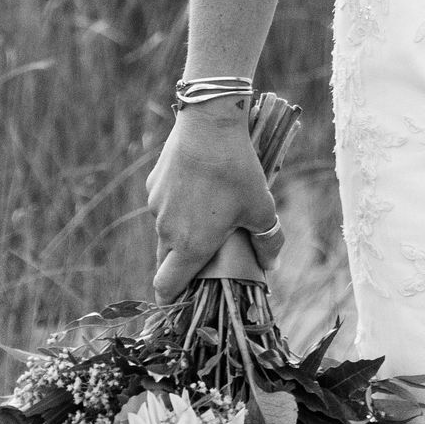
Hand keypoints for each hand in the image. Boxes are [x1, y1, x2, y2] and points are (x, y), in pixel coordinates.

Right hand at [145, 104, 283, 302]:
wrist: (209, 123)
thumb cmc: (237, 170)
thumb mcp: (261, 208)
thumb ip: (267, 241)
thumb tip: (271, 264)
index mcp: (190, 246)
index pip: (167, 287)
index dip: (171, 298)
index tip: (181, 300)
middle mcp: (167, 231)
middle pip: (165, 261)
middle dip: (180, 265)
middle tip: (204, 255)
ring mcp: (156, 207)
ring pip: (165, 229)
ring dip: (180, 230)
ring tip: (207, 210)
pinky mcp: (153, 184)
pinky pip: (163, 203)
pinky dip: (176, 203)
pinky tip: (198, 183)